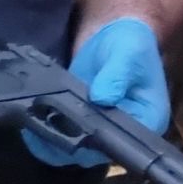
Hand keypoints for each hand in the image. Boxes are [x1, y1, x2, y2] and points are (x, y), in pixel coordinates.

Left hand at [23, 18, 167, 167]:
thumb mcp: (128, 54)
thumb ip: (116, 76)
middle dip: (69, 136)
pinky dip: (47, 129)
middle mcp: (126, 134)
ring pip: (75, 147)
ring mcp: (102, 131)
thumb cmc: (130, 43)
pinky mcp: (82, 124)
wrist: (113, 33)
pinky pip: (63, 136)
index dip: (98, 139)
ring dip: (53, 135)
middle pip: (95, 150)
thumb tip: (101, 99)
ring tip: (37, 113)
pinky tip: (34, 113)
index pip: (124, 144)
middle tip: (47, 115)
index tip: (74, 122)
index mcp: (148, 121)